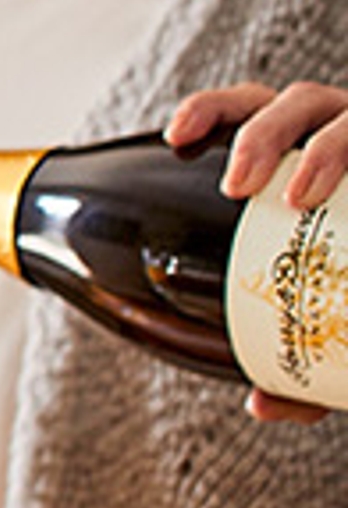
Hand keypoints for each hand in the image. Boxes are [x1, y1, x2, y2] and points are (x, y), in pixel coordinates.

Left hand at [166, 80, 347, 423]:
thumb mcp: (324, 322)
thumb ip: (297, 364)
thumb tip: (261, 404)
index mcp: (298, 153)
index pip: (249, 108)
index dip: (211, 108)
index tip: (176, 136)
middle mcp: (340, 132)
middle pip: (293, 103)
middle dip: (260, 133)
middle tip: (239, 187)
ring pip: (340, 111)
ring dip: (320, 143)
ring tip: (298, 194)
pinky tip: (341, 181)